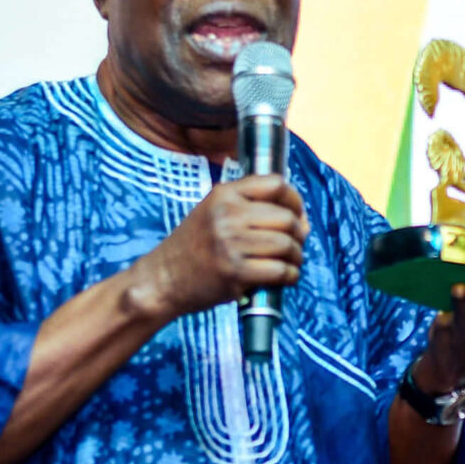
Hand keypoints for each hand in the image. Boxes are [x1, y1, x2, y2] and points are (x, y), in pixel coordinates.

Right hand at [127, 175, 307, 319]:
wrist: (163, 278)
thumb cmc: (194, 247)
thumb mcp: (214, 212)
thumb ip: (250, 208)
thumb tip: (301, 219)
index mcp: (224, 194)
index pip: (276, 184)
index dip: (295, 201)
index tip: (297, 216)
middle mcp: (227, 215)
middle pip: (287, 218)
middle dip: (299, 234)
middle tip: (295, 246)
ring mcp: (231, 243)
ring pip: (287, 245)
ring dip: (296, 257)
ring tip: (290, 263)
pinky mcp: (235, 272)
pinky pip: (280, 270)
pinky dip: (290, 276)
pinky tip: (284, 277)